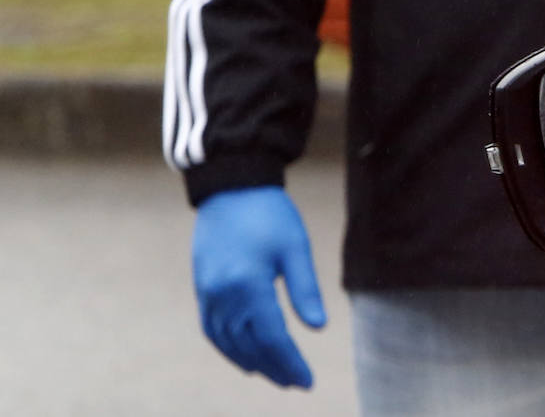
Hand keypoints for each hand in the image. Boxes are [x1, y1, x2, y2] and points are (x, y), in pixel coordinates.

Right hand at [192, 186, 326, 387]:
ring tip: (272, 374)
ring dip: (250, 361)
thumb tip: (318, 327)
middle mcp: (223, 295)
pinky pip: (212, 329)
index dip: (290, 362)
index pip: (272, 338)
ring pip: (227, 342)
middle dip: (273, 367)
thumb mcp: (295, 247)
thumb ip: (305, 289)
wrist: (232, 186)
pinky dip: (227, 347)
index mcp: (249, 286)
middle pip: (249, 345)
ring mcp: (208, 293)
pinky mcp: (202, 287)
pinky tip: (243, 354)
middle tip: (294, 382)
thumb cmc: (270, 213)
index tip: (306, 382)